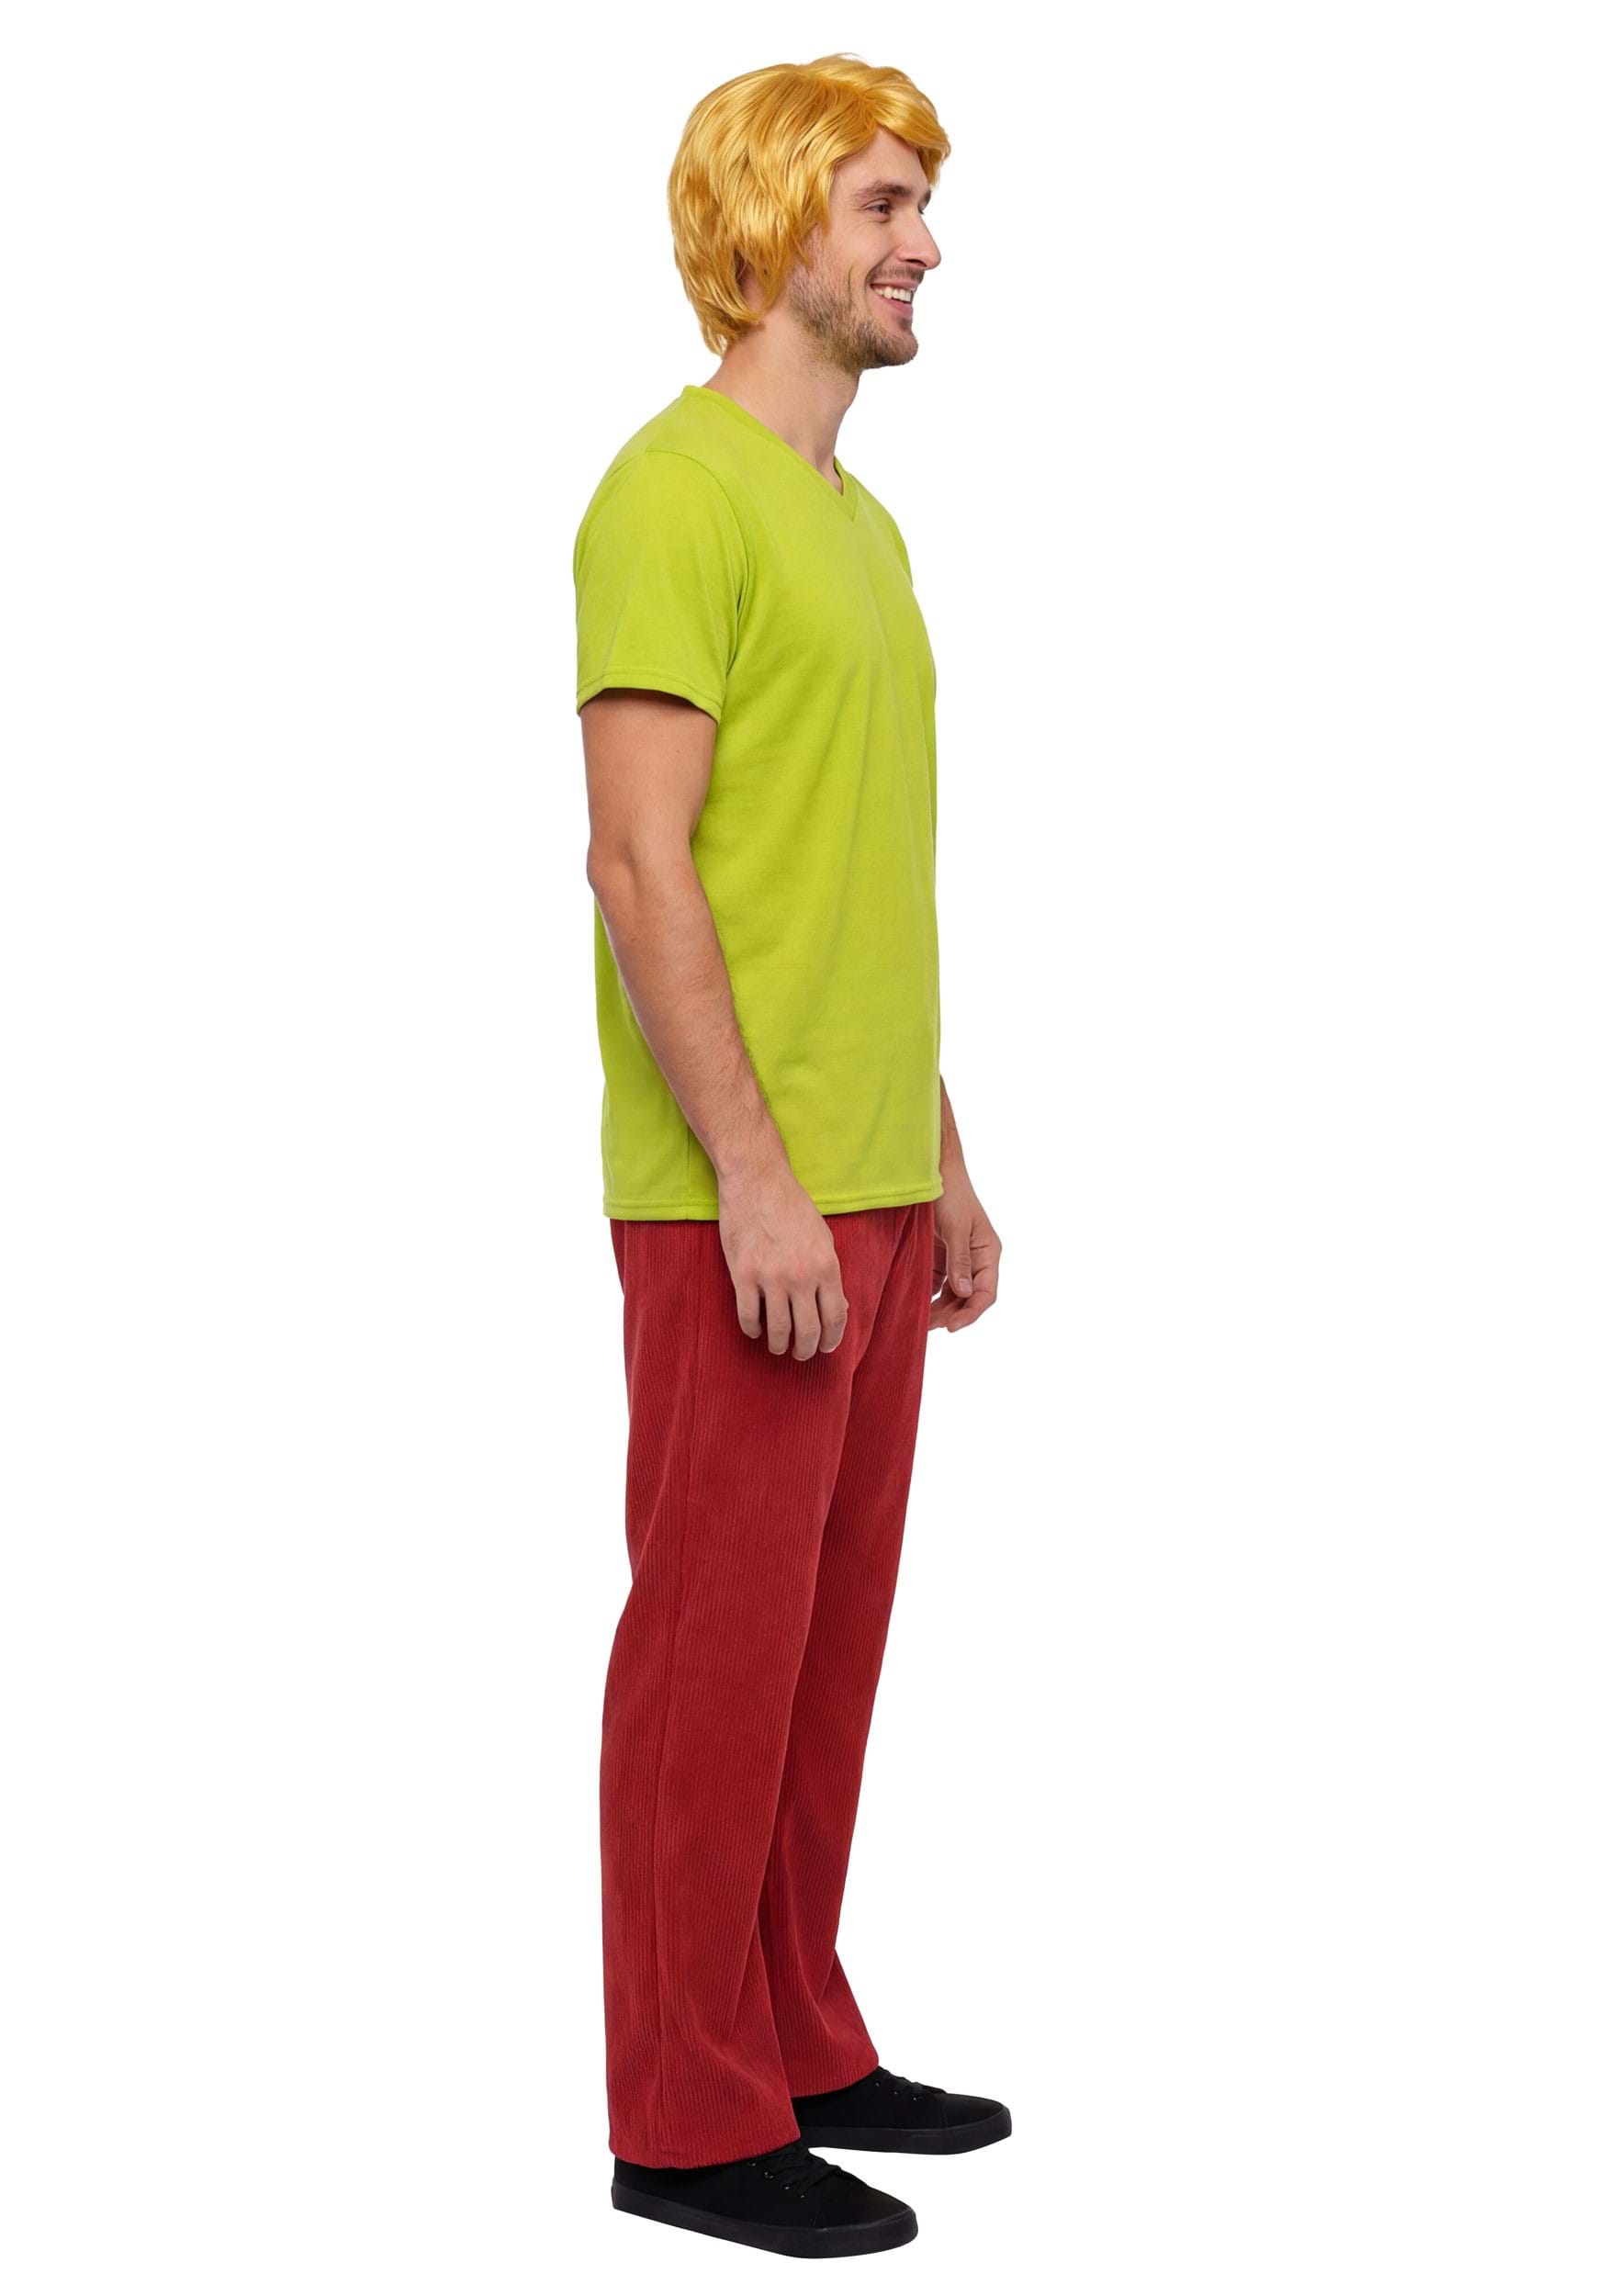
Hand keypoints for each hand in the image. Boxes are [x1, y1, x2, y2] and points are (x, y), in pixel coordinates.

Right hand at [718, 1166, 848, 1360]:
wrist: (757, 1181)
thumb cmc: (792, 1207)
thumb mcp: (823, 1238)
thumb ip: (830, 1273)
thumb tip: (838, 1307)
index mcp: (826, 1266)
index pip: (835, 1317)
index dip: (832, 1340)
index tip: (826, 1348)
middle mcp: (801, 1276)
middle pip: (808, 1331)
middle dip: (806, 1349)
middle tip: (801, 1353)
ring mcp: (771, 1277)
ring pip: (778, 1330)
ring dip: (779, 1345)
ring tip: (778, 1346)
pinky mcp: (743, 1275)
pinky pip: (748, 1317)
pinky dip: (752, 1330)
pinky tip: (755, 1330)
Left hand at [930, 1171, 1000, 1332]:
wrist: (931, 1170)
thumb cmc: (950, 1193)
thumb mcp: (956, 1227)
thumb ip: (959, 1261)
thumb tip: (964, 1293)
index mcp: (988, 1252)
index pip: (985, 1292)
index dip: (971, 1312)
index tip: (952, 1326)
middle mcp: (975, 1259)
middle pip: (967, 1297)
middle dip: (951, 1313)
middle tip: (928, 1326)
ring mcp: (956, 1259)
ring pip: (951, 1293)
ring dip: (939, 1308)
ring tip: (920, 1320)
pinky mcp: (938, 1256)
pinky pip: (935, 1282)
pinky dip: (927, 1295)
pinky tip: (914, 1303)